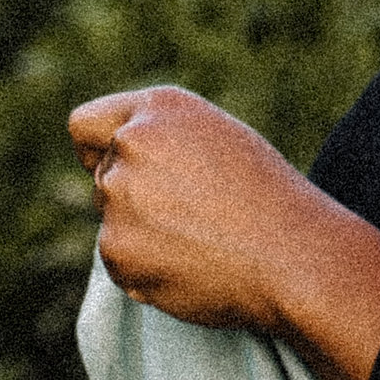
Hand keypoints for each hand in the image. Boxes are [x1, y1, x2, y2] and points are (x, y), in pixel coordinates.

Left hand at [68, 82, 379, 379]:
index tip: (115, 169)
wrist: (293, 257)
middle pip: (104, 179)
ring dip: (143, 237)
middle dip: (134, 198)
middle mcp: (130, 143)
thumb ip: (161, 140)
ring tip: (201, 241)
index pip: (86, 126)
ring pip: (113, 222)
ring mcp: (119, 197)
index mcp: (158, 107)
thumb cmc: (267, 198)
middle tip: (194, 217)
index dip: (99, 150)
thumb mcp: (217, 140)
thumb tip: (112, 165)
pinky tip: (193, 267)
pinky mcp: (116, 250)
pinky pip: (119, 264)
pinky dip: (147, 271)